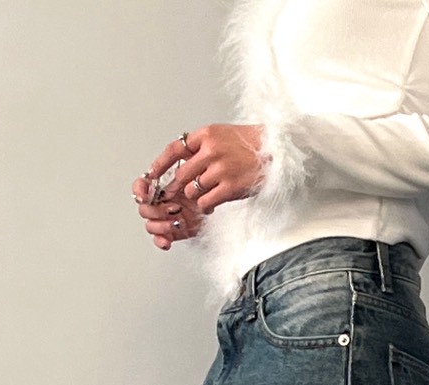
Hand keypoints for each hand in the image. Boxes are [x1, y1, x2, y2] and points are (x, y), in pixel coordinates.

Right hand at [131, 172, 205, 250]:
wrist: (217, 198)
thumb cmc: (204, 183)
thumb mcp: (191, 168)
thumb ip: (176, 169)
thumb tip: (159, 172)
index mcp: (161, 186)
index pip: (141, 186)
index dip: (139, 191)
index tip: (144, 197)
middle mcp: (161, 202)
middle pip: (144, 210)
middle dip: (156, 211)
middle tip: (173, 209)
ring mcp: (166, 218)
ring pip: (151, 225)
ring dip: (160, 226)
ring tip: (176, 223)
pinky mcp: (174, 231)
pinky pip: (161, 239)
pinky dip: (162, 241)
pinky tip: (167, 241)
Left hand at [144, 124, 266, 215]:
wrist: (276, 152)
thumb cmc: (251, 145)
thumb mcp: (223, 135)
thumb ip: (202, 146)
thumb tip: (180, 161)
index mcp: (207, 135)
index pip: (174, 149)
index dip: (160, 164)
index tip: (152, 174)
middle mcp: (211, 150)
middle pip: (181, 175)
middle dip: (179, 187)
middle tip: (181, 193)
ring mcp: (220, 169)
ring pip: (192, 190)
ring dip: (196, 196)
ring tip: (207, 195)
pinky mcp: (229, 187)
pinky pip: (205, 202)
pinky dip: (206, 206)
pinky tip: (213, 203)